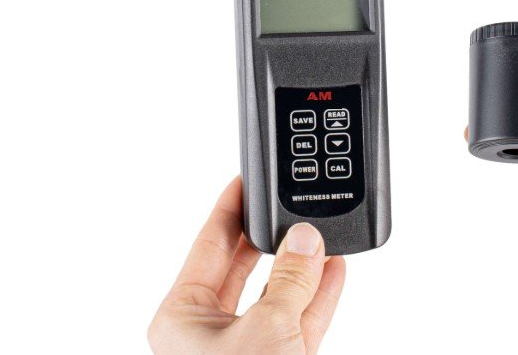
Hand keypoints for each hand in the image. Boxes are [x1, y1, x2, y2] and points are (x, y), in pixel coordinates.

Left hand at [148, 178, 345, 353]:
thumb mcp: (266, 328)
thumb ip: (290, 278)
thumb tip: (304, 238)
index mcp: (182, 318)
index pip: (208, 244)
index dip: (229, 208)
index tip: (244, 180)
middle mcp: (210, 333)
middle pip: (242, 265)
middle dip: (269, 235)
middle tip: (286, 202)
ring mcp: (246, 349)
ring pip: (276, 293)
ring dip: (303, 266)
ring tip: (321, 235)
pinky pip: (299, 319)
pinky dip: (320, 295)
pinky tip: (334, 268)